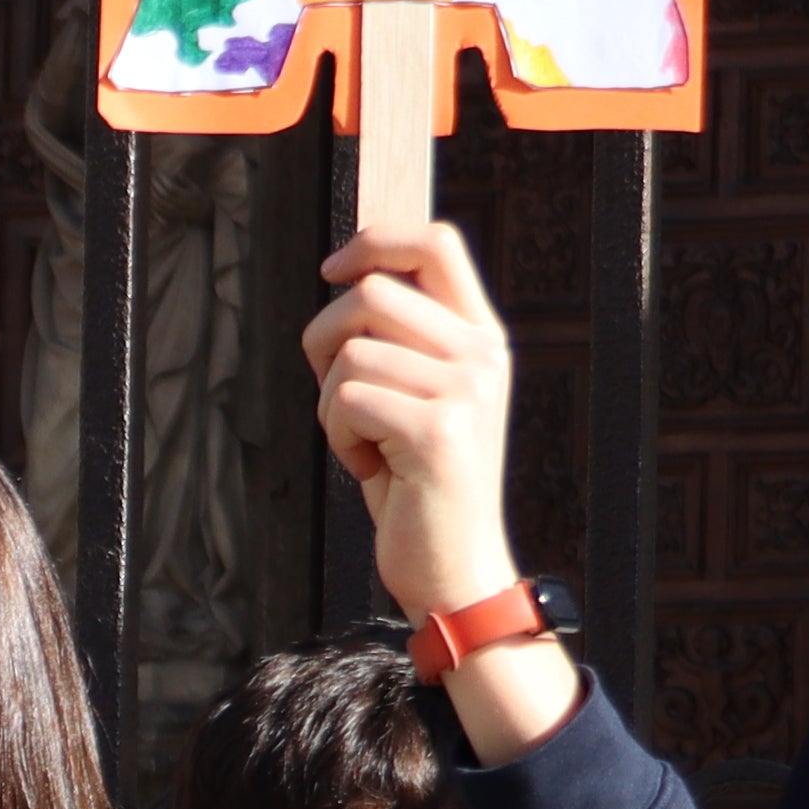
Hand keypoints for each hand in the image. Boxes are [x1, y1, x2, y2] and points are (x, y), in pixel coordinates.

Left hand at [305, 227, 522, 621]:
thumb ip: (402, 337)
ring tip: (361, 442)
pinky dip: (337, 437)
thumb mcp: (420, 395)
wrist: (456, 568)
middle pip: (373, 293)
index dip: (375, 240)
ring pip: (350, 352)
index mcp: (481, 337)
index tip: (332, 270)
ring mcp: (466, 391)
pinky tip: (368, 467)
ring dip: (330, 403)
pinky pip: (346, 400)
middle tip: (336, 393)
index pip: (435, 242)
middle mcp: (483, 355)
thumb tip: (350, 275)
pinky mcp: (438, 431)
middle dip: (325, 340)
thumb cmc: (420, 482)